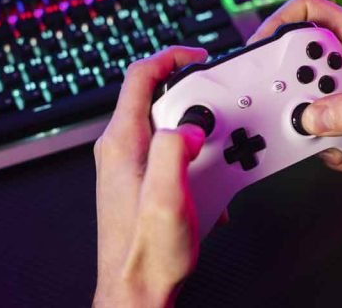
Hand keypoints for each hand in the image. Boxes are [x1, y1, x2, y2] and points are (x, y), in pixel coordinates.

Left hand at [93, 46, 208, 307]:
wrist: (137, 290)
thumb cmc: (148, 253)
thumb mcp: (167, 199)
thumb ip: (175, 150)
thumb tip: (190, 125)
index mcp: (122, 142)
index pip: (140, 76)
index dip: (170, 58)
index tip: (197, 58)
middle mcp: (121, 148)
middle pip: (158, 99)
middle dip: (195, 101)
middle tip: (220, 115)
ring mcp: (129, 164)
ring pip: (168, 127)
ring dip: (200, 136)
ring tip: (220, 158)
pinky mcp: (141, 179)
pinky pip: (170, 152)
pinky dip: (195, 159)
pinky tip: (208, 186)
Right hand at [248, 0, 341, 178]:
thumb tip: (312, 116)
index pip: (307, 9)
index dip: (277, 22)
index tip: (259, 49)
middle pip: (297, 60)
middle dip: (292, 91)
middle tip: (296, 110)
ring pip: (305, 96)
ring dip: (311, 125)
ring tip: (334, 141)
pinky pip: (320, 119)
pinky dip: (326, 141)